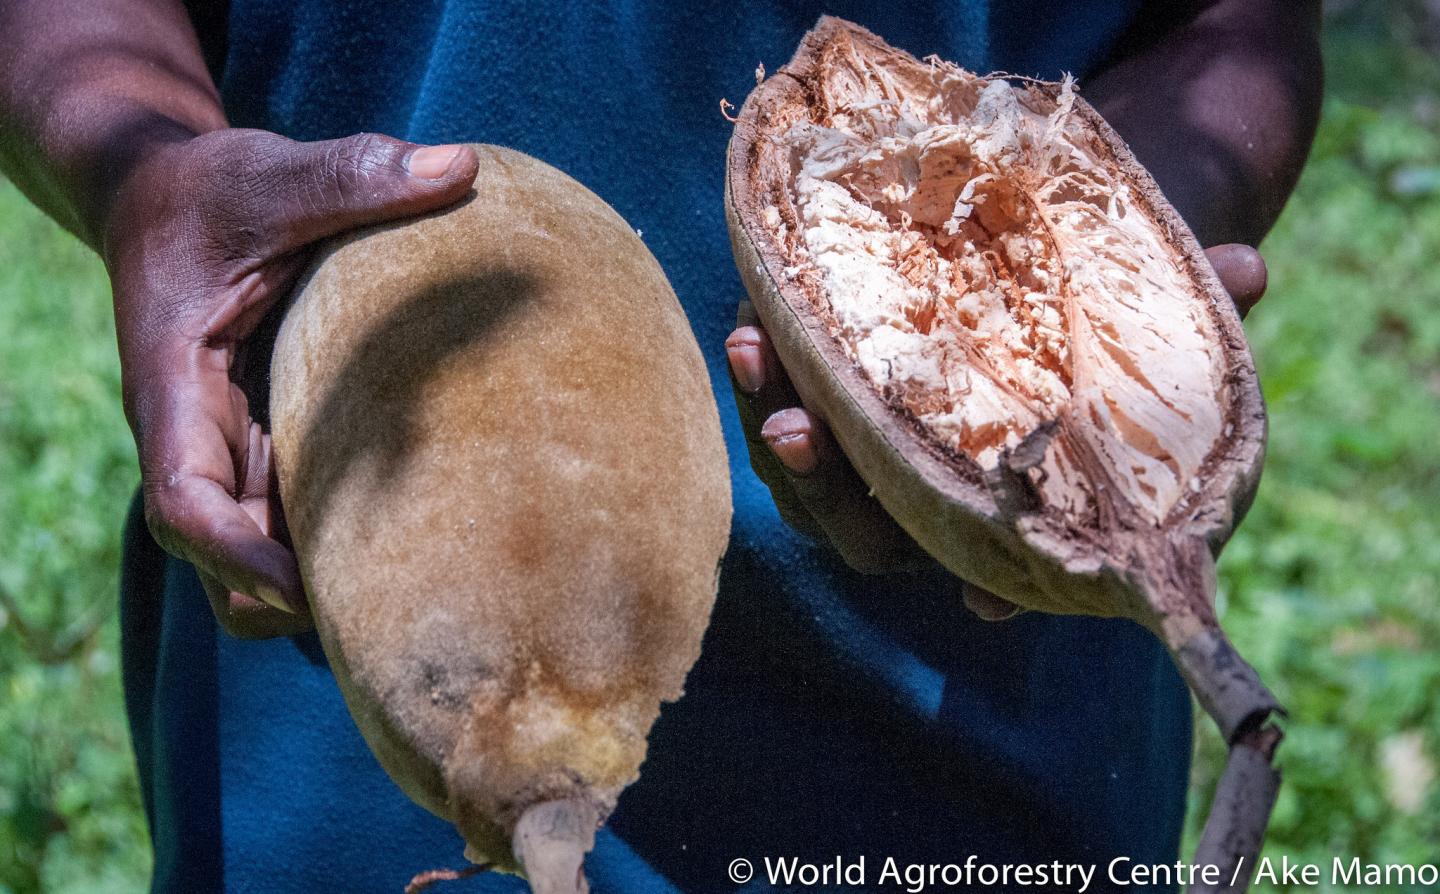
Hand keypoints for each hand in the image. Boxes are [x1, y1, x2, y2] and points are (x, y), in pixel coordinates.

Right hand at [103, 129, 478, 637]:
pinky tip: (422, 535)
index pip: (182, 504)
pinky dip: (338, 544)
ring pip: (253, 560)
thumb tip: (460, 168)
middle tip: (400, 607)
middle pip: (221, 562)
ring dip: (317, 583)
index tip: (312, 582)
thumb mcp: (267, 174)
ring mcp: (233, 450)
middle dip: (290, 596)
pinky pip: (291, 522)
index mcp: (174, 390)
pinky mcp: (268, 446)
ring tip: (420, 585)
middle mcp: (198, 438)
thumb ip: (350, 174)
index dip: (240, 555)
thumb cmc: (208, 190)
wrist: (167, 198)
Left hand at [726, 244, 1267, 620]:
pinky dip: (763, 379)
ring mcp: (876, 462)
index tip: (982, 598)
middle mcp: (938, 504)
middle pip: (873, 535)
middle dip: (830, 489)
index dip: (997, 587)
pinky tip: (750, 318)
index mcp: (1018, 511)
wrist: (1030, 259)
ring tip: (751, 347)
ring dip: (771, 424)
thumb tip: (1250, 269)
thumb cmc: (1094, 302)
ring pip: (812, 483)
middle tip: (800, 432)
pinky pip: (782, 416)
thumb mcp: (1143, 302)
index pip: (1008, 570)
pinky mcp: (830, 406)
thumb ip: (1191, 300)